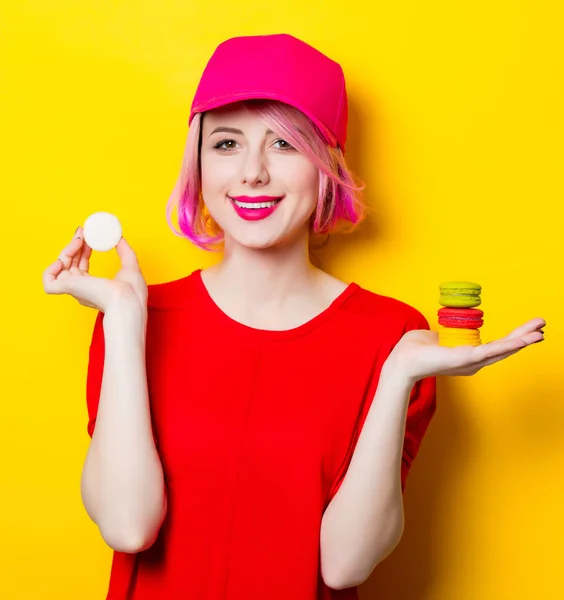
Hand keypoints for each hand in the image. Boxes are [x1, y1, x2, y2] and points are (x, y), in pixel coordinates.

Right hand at [42, 226, 147, 313]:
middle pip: (70, 264)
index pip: (81, 266)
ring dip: (68, 250)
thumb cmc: (132, 292)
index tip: (87, 236)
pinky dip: (51, 269)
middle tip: (82, 231)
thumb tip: (119, 238)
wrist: (128, 300)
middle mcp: (82, 290)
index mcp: (94, 288)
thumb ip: (125, 251)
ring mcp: (75, 289)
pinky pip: (49, 282)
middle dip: (74, 246)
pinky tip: (63, 259)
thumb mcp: (130, 265)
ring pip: (61, 267)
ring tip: (80, 238)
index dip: (82, 250)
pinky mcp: (68, 289)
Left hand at [385, 318, 545, 383]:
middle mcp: (473, 363)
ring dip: (521, 341)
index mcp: (468, 357)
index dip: (514, 338)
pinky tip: (521, 341)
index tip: (530, 329)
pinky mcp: (464, 359)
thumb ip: (448, 335)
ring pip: (501, 350)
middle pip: (504, 348)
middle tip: (543, 326)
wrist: (402, 360)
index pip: (496, 346)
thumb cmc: (415, 349)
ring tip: (539, 333)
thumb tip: (448, 329)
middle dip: (525, 337)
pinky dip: (507, 346)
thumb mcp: (437, 337)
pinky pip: (489, 351)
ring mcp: (470, 362)